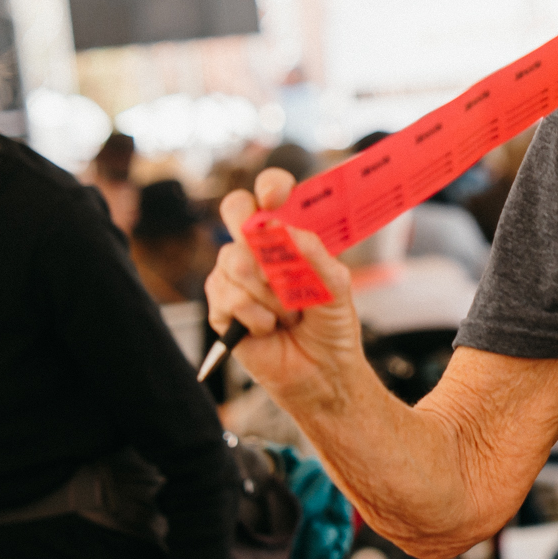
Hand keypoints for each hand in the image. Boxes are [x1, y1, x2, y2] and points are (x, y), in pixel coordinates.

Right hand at [207, 169, 365, 410]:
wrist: (322, 371)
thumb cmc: (330, 325)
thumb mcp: (337, 288)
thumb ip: (316, 258)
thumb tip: (289, 232)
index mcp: (288, 236)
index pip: (269, 195)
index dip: (269, 187)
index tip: (277, 198)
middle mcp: (257, 248)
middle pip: (235, 210)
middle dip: (252, 229)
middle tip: (274, 256)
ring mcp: (235, 275)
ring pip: (236, 261)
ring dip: (271, 294)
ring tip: (290, 314)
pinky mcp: (220, 305)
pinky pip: (228, 296)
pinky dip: (257, 316)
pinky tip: (269, 328)